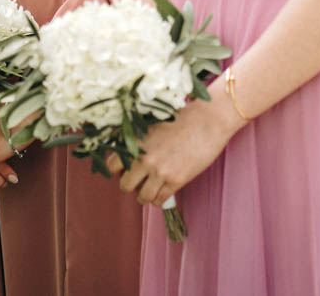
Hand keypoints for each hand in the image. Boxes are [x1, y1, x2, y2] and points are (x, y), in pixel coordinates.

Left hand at [107, 95, 243, 206]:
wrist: (207, 120)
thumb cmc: (181, 119)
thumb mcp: (152, 125)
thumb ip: (138, 140)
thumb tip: (126, 153)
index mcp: (135, 143)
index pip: (111, 166)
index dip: (117, 170)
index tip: (124, 170)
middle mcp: (144, 159)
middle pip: (124, 186)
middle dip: (130, 185)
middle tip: (138, 181)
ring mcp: (160, 171)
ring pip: (141, 197)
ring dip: (144, 195)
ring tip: (149, 190)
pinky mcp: (176, 180)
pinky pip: (159, 200)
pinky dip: (158, 200)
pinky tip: (161, 193)